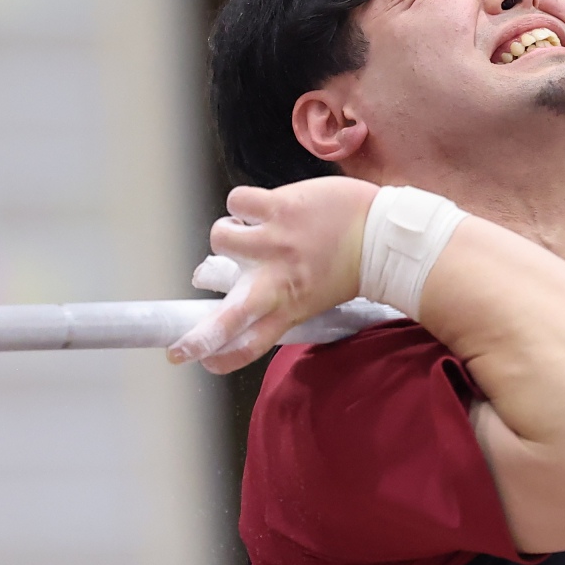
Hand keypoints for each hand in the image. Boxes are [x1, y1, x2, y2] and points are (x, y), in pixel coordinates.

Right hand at [168, 178, 378, 372]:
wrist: (385, 235)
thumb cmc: (352, 263)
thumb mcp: (313, 294)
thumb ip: (279, 296)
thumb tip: (240, 283)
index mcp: (290, 307)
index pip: (249, 344)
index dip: (219, 356)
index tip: (199, 362)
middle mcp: (278, 281)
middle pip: (228, 319)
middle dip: (197, 339)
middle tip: (179, 348)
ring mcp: (276, 244)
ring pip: (221, 238)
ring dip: (226, 233)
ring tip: (245, 231)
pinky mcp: (280, 209)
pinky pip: (237, 202)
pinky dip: (241, 203)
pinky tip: (257, 208)